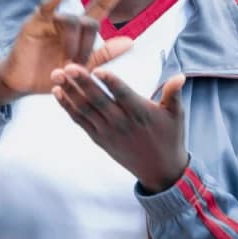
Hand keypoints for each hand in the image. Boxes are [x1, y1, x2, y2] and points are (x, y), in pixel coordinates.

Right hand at [0, 0, 132, 102]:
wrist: (22, 85)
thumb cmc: (50, 74)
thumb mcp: (81, 68)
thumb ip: (104, 54)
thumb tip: (130, 41)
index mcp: (80, 31)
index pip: (100, 7)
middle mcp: (68, 21)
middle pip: (89, 21)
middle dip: (88, 46)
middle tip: (79, 67)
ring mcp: (51, 20)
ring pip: (72, 21)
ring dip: (73, 44)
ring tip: (67, 66)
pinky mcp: (35, 23)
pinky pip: (47, 6)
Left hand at [51, 66, 187, 193]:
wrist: (160, 171)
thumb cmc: (170, 138)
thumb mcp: (177, 115)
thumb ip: (173, 94)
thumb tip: (180, 75)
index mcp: (140, 113)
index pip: (123, 95)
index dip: (111, 83)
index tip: (98, 70)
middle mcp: (122, 123)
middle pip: (98, 101)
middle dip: (82, 83)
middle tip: (68, 67)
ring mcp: (108, 132)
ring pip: (85, 109)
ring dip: (70, 92)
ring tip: (57, 75)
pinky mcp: (99, 139)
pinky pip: (80, 121)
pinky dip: (68, 107)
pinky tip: (58, 92)